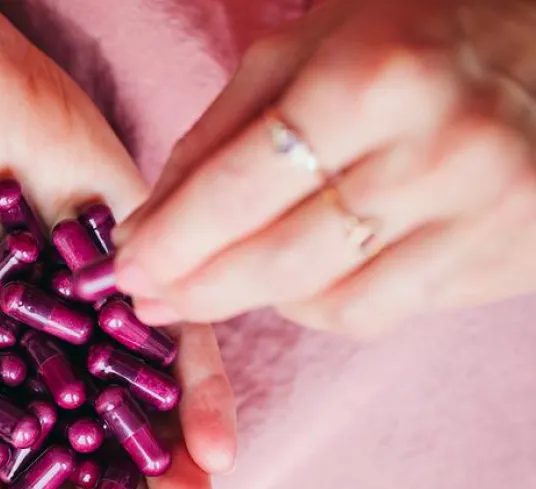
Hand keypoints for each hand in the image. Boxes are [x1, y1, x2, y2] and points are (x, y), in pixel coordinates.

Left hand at [113, 0, 535, 337]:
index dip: (170, 243)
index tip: (125, 270)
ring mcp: (477, 215)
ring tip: (220, 279)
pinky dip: (318, 306)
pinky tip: (295, 280)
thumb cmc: (411, 38)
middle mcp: (433, 153)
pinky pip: (379, 314)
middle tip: (150, 299)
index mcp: (370, 79)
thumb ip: (219, 133)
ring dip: (255, 301)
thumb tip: (148, 225)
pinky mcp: (501, 260)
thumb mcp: (304, 49)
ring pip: (327, 302)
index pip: (238, 191)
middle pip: (279, 260)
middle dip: (198, 290)